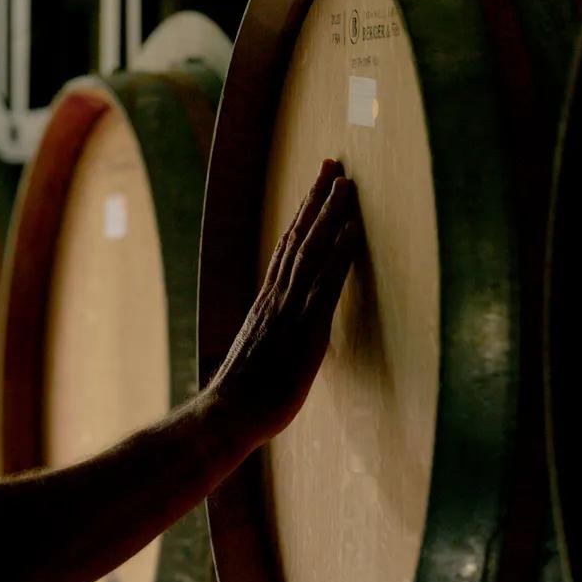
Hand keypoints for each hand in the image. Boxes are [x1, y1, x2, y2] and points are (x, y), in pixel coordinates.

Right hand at [206, 159, 361, 447]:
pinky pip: (327, 283)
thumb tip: (277, 337)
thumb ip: (269, 339)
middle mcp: (276, 299)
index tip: (313, 190)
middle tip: (332, 165)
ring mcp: (290, 311)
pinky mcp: (307, 330)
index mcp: (266, 305)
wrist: (227, 415)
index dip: (301, 218)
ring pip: (312, 251)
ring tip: (346, 184)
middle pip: (299, 238)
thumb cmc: (242, 398)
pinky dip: (340, 253)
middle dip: (317, 200)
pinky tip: (353, 229)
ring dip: (331, 215)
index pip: (285, 250)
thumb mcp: (257, 359)